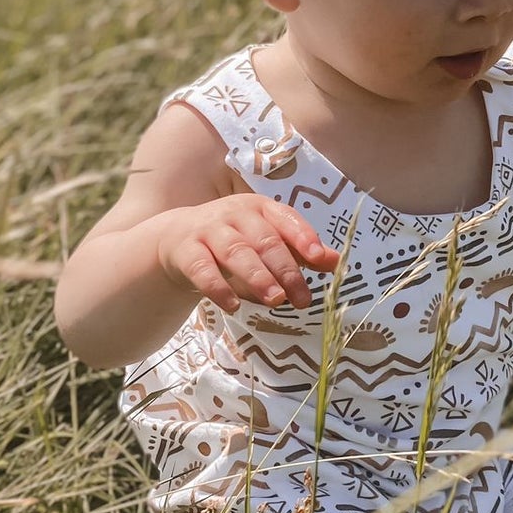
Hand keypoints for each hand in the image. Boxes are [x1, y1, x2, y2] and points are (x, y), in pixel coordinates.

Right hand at [156, 196, 338, 313]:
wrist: (176, 239)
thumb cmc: (232, 240)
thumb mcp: (265, 241)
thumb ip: (299, 251)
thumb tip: (335, 262)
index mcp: (260, 208)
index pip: (286, 218)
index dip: (303, 237)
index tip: (319, 259)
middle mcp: (235, 214)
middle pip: (264, 240)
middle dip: (285, 270)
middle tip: (302, 299)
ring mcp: (209, 230)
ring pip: (236, 252)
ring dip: (257, 277)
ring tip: (275, 300)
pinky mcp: (186, 250)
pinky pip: (202, 269)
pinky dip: (218, 287)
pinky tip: (233, 305)